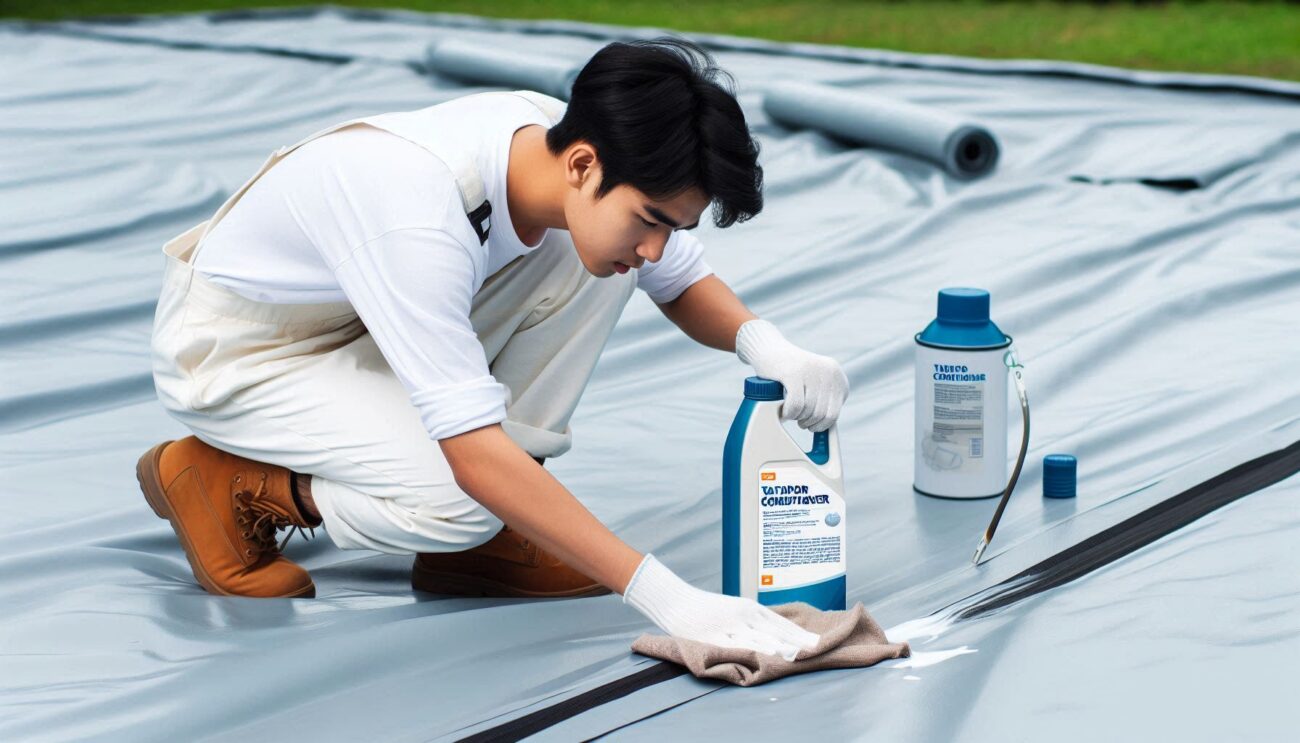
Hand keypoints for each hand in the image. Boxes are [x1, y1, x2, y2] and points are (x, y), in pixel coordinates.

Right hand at [623, 554, 820, 660]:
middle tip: (816, 649)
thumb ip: (751, 620)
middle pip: (775, 629)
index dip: (797, 633)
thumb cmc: (705, 607)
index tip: (815, 641)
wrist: (675, 600)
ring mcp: (729, 625)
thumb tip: (774, 633)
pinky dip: (755, 648)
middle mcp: (743, 614)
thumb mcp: (732, 608)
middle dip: (796, 640)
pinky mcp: (715, 635)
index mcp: (748, 607)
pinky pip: (738, 644)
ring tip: (799, 654)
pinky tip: (768, 653)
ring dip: (780, 645)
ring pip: (760, 636)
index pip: (779, 622)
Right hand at [735, 319, 848, 431]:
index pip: (834, 414)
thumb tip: (828, 434)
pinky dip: (788, 413)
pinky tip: (783, 410)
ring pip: (808, 411)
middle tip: (798, 420)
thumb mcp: (815, 384)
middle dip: (807, 423)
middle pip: (821, 415)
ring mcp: (811, 371)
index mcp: (837, 377)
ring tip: (790, 412)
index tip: (811, 423)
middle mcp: (829, 372)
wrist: (769, 350)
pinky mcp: (794, 373)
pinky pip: (795, 406)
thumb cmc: (791, 372)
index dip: (820, 425)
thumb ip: (825, 401)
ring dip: (796, 418)